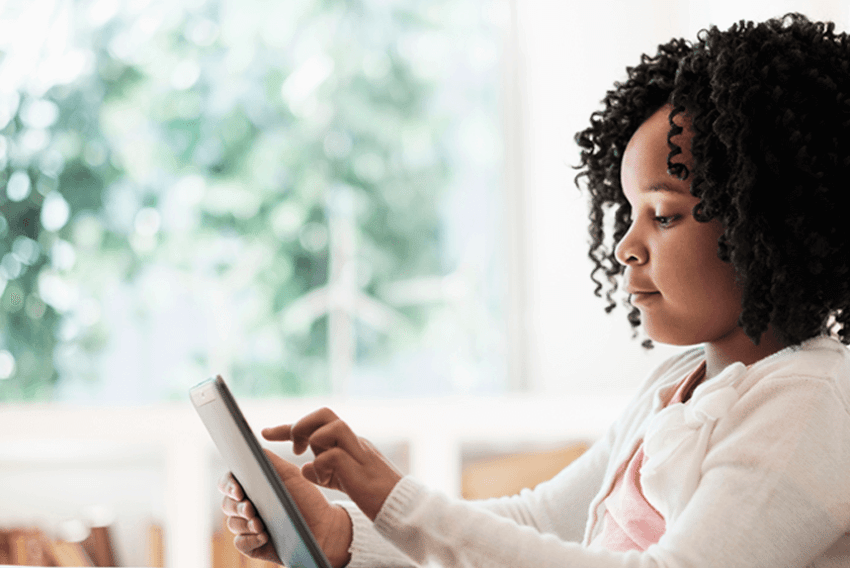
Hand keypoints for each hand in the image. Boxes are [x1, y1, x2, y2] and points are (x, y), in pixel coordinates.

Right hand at [218, 448, 352, 567]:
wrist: (324, 525)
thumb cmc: (306, 497)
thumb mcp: (291, 474)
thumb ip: (270, 460)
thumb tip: (250, 446)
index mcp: (252, 487)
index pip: (228, 482)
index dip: (229, 485)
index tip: (239, 490)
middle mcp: (247, 506)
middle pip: (227, 504)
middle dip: (238, 506)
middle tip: (251, 509)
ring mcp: (249, 526)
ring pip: (233, 524)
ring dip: (245, 524)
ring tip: (261, 524)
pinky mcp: (254, 545)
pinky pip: (241, 544)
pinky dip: (250, 540)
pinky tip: (264, 536)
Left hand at [264, 407, 402, 520]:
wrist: (398, 504)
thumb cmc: (370, 493)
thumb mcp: (340, 478)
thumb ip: (323, 470)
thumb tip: (304, 467)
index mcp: (345, 441)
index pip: (316, 424)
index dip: (287, 427)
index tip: (264, 432)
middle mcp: (352, 440)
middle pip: (325, 413)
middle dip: (301, 425)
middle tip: (294, 448)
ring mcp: (358, 451)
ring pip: (332, 425)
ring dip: (314, 441)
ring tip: (311, 461)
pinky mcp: (360, 467)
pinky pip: (333, 455)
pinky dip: (321, 466)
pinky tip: (322, 479)